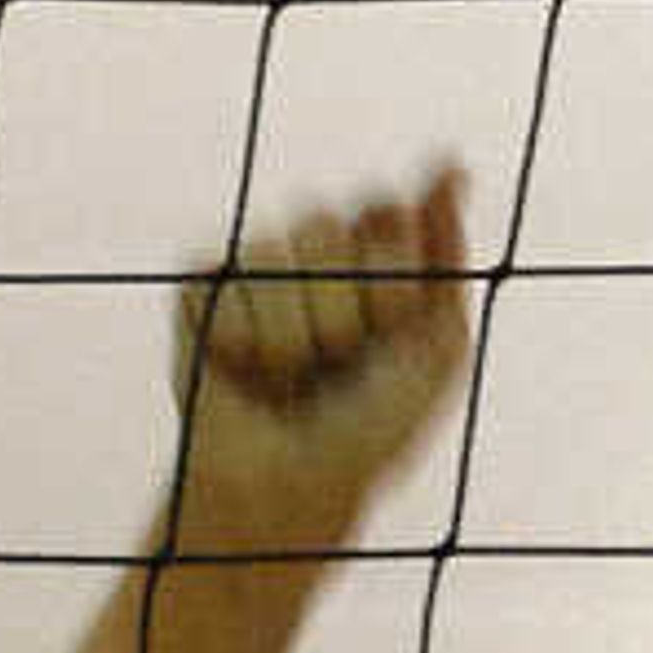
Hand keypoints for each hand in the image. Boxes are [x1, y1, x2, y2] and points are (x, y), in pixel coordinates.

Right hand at [165, 170, 472, 551]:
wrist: (293, 489)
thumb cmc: (372, 428)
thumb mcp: (438, 346)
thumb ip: (445, 252)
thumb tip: (451, 163)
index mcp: (375, 251)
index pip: (385, 210)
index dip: (394, 278)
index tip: (397, 329)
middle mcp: (313, 247)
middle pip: (329, 224)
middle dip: (347, 310)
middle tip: (342, 363)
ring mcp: (254, 264)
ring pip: (275, 252)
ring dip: (296, 335)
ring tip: (293, 376)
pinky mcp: (200, 291)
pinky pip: (222, 282)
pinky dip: (244, 341)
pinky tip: (245, 373)